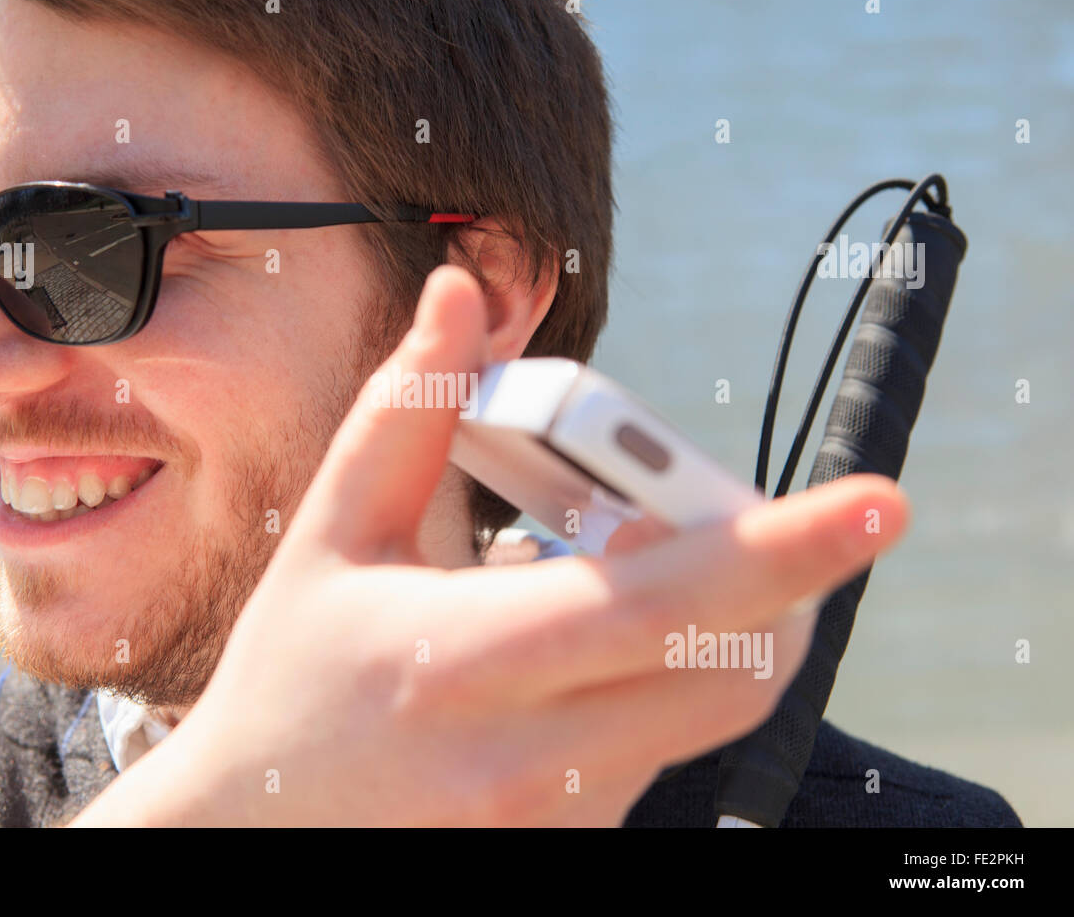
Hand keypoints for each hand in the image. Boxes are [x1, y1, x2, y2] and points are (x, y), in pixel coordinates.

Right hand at [70, 265, 908, 826]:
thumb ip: (406, 409)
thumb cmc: (291, 674)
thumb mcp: (333, 534)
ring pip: (710, 710)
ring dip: (718, 628)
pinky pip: (668, 750)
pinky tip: (584, 653)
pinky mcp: (575, 839)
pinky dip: (667, 680)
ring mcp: (561, 813)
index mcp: (465, 658)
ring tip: (615, 577)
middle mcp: (531, 756)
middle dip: (777, 586)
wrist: (260, 828)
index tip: (875, 503)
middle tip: (723, 519)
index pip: (662, 605)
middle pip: (736, 670)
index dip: (782, 551)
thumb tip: (460, 295)